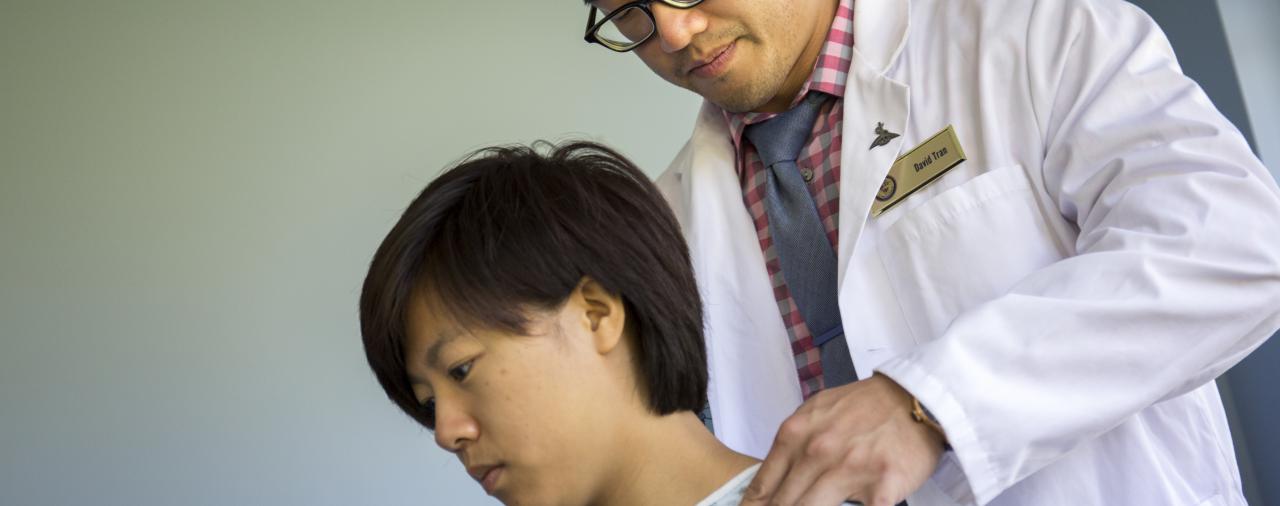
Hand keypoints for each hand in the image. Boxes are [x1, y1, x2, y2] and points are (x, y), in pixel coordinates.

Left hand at [740, 373, 945, 505]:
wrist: (912, 397)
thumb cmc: (863, 406)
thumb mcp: (815, 413)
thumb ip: (791, 445)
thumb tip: (768, 481)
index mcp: (795, 435)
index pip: (761, 487)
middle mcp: (817, 452)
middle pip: (782, 505)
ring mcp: (849, 470)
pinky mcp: (882, 487)